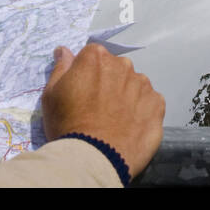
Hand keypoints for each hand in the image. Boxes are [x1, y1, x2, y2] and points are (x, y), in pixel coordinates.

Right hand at [41, 43, 164, 178]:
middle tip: (99, 108)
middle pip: (115, 68)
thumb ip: (61, 68)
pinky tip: (130, 127)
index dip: (87, 74)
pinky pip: (149, 103)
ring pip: (134, 85)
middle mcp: (123, 65)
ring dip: (126, 96)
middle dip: (108, 82)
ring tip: (116, 121)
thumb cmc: (67, 124)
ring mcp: (143, 84)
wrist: (94, 158)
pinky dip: (142, 111)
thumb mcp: (51, 95)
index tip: (83, 91)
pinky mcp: (157, 104)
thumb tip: (64, 50)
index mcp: (96, 57)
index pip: (92, 56)